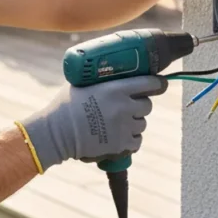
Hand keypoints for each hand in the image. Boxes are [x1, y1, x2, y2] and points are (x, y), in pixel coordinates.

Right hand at [18, 75, 167, 168]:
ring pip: (142, 124)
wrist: (57, 133)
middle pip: (147, 105)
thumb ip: (101, 81)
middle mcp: (124, 107)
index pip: (149, 83)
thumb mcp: (82, 85)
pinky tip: (118, 137)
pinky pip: (137, 141)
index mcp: (115, 88)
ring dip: (134, 123)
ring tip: (117, 124)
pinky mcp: (122, 145)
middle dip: (139, 105)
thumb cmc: (65, 106)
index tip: (160, 84)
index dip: (157, 84)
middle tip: (127, 107)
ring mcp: (124, 127)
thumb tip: (111, 73)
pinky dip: (130, 140)